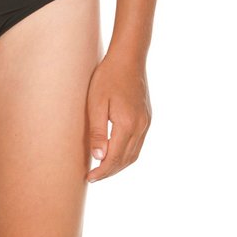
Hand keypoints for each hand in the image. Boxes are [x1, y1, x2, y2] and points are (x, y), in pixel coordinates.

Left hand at [86, 55, 151, 182]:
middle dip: (110, 171)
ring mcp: (146, 122)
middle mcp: (141, 127)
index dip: (102, 171)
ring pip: (134, 154)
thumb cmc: (108, 77)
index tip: (89, 178)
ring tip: (103, 168)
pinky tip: (116, 152)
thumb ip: (98, 132)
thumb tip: (99, 158)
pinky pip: (138, 143)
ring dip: (119, 165)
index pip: (114, 158)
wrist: (128, 58)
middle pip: (126, 160)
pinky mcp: (147, 117)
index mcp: (128, 125)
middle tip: (93, 177)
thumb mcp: (96, 103)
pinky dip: (126, 153)